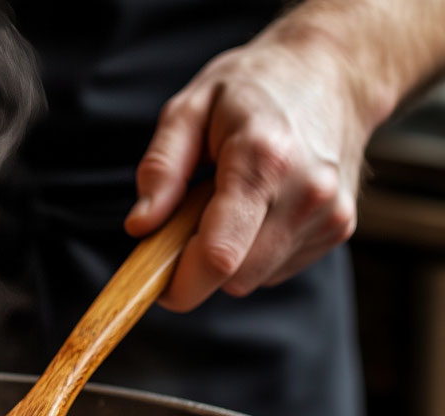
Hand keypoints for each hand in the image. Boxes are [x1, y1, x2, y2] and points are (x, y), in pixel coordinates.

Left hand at [125, 27, 370, 310]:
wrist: (335, 69)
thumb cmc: (253, 86)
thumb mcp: (190, 108)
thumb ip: (161, 169)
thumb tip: (139, 226)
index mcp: (264, 160)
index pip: (218, 257)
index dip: (178, 284)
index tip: (154, 279)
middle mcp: (306, 193)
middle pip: (232, 278)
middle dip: (198, 265)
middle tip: (190, 220)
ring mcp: (329, 214)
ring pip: (252, 279)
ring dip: (228, 257)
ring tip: (231, 203)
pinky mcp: (339, 228)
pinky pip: (274, 269)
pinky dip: (255, 251)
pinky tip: (261, 208)